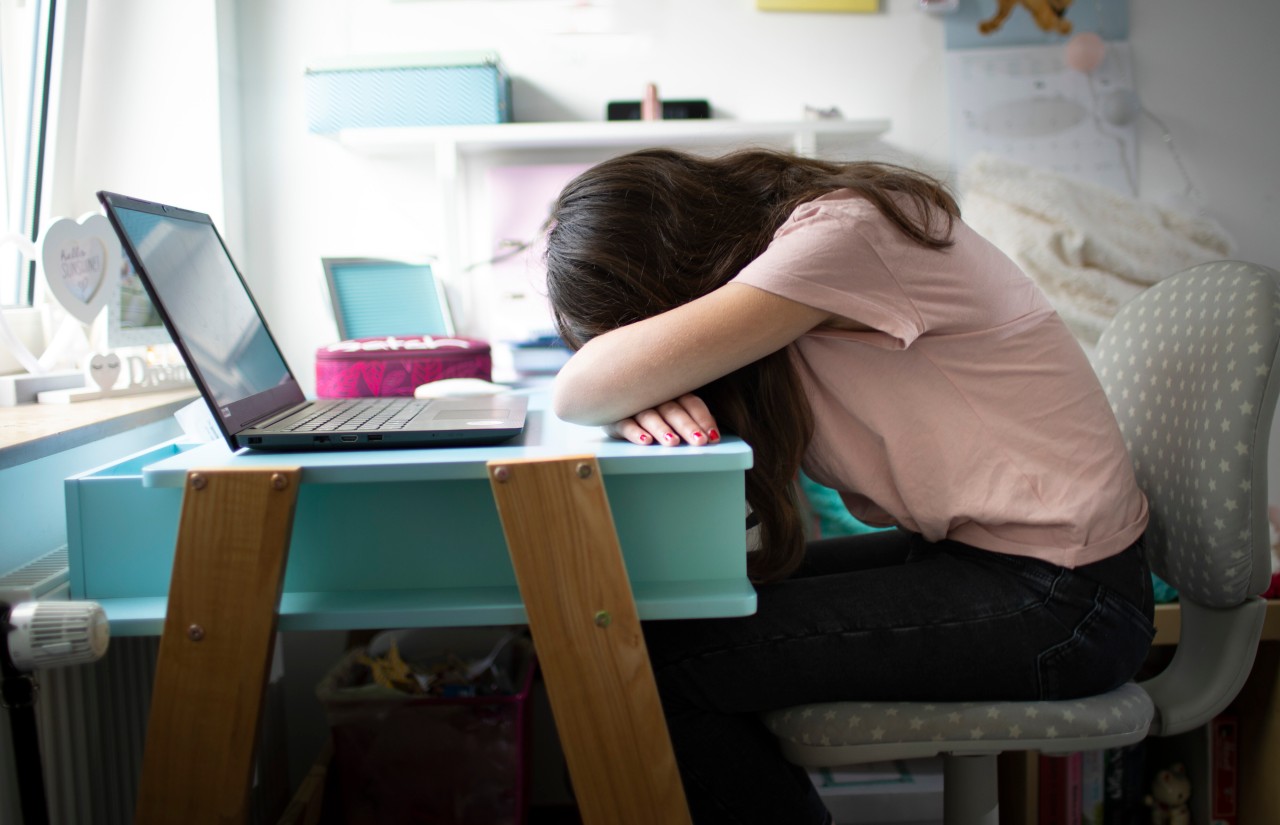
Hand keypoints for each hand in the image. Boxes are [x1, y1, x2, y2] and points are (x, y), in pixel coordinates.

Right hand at [604, 393, 720, 446]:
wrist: (608, 393)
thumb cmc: (648, 404)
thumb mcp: (669, 406)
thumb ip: (689, 417)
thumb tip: (712, 434)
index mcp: (671, 390)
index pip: (691, 402)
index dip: (703, 418)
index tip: (713, 436)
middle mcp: (654, 395)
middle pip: (673, 410)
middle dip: (687, 426)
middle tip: (699, 441)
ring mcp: (633, 405)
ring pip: (650, 416)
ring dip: (662, 428)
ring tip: (673, 442)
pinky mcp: (614, 416)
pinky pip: (625, 424)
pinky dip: (635, 432)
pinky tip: (645, 440)